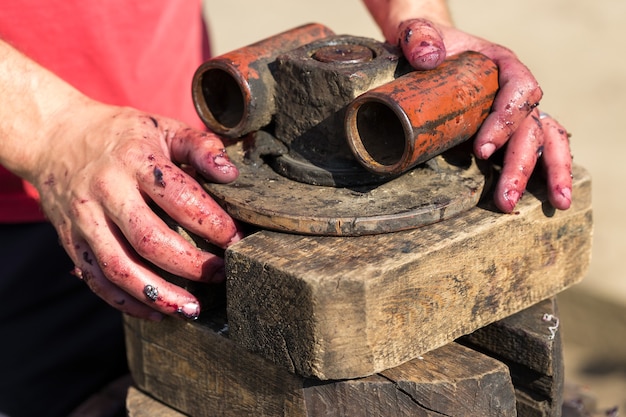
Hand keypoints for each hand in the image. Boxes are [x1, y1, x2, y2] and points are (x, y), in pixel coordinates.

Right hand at [33, 100, 242, 320]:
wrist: (54, 136)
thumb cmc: (121, 135)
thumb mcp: (161, 127)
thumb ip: (199, 146)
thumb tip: (231, 173)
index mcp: (135, 160)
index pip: (179, 198)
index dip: (211, 223)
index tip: (236, 239)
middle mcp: (106, 191)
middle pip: (149, 240)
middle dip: (191, 265)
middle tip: (221, 274)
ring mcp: (84, 219)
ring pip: (120, 267)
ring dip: (158, 294)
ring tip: (192, 308)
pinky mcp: (71, 241)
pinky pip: (97, 280)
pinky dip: (127, 302)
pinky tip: (157, 311)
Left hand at [394, 18, 572, 212]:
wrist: (430, 55)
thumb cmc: (427, 45)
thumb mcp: (418, 33)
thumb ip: (420, 39)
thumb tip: (429, 58)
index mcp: (502, 66)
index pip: (519, 91)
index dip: (506, 121)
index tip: (481, 150)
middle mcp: (516, 92)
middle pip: (532, 126)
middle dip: (521, 164)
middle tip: (505, 199)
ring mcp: (515, 115)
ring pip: (546, 140)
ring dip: (551, 173)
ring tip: (556, 204)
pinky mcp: (508, 133)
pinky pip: (537, 150)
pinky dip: (546, 173)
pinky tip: (550, 198)